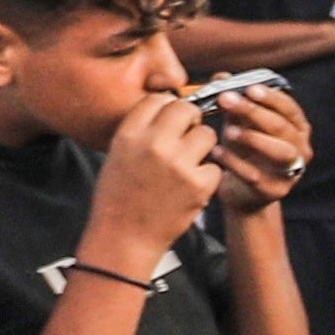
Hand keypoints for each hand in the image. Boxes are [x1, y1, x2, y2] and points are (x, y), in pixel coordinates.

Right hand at [92, 79, 231, 258]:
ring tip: (188, 162)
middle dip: (191, 120)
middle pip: (187, 109)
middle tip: (186, 137)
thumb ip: (142, 129)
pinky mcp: (200, 185)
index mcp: (129, 134)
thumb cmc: (119, 195)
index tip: (169, 120)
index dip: (168, 107)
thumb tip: (168, 106)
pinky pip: (215, 165)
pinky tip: (191, 184)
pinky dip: (208, 174)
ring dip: (202, 146)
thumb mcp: (119, 153)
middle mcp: (154, 144)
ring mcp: (179, 164)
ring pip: (208, 135)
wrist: (124, 236)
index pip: (159, 99)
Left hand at [200, 77, 307, 205]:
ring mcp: (291, 171)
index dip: (270, 97)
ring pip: (280, 151)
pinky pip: (257, 175)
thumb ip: (233, 100)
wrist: (242, 191)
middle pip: (283, 127)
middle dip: (254, 112)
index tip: (248, 88)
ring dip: (253, 138)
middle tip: (227, 100)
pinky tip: (216, 152)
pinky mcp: (275, 190)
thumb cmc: (244, 151)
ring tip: (228, 130)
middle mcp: (300, 149)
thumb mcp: (239, 122)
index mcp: (296, 128)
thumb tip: (221, 77)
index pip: (289, 108)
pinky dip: (235, 163)